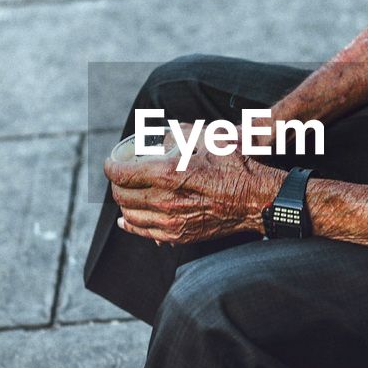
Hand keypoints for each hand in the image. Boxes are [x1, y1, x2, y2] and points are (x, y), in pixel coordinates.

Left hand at [104, 128, 284, 244]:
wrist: (257, 199)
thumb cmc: (236, 167)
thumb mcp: (209, 137)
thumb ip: (181, 132)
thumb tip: (163, 136)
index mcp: (168, 174)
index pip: (122, 174)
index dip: (111, 166)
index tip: (111, 162)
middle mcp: (165, 201)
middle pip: (122, 196)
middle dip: (117, 184)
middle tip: (122, 175)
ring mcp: (171, 222)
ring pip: (130, 215)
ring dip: (124, 203)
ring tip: (126, 193)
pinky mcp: (179, 235)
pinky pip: (144, 233)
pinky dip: (132, 224)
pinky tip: (128, 219)